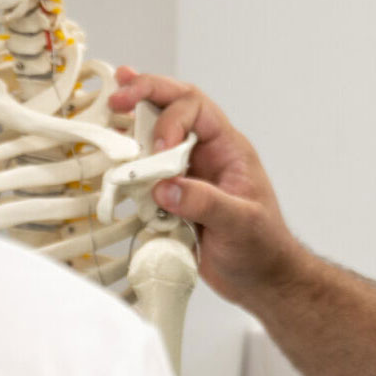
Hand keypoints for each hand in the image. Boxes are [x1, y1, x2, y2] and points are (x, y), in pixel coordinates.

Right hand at [110, 68, 306, 310]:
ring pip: (160, 132)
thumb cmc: (263, 248)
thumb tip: (165, 187)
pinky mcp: (176, 194)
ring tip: (112, 108)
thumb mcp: (241, 224)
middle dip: (147, 94)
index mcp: (230, 149)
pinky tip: (117, 148)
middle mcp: (208, 153)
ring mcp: (190, 172)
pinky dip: (131, 157)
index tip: (156, 149)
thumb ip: (205, 203)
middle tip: (119, 96)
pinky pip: (150, 167)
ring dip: (136, 119)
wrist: (261, 281)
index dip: (171, 120)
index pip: (196, 110)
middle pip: (176, 106)